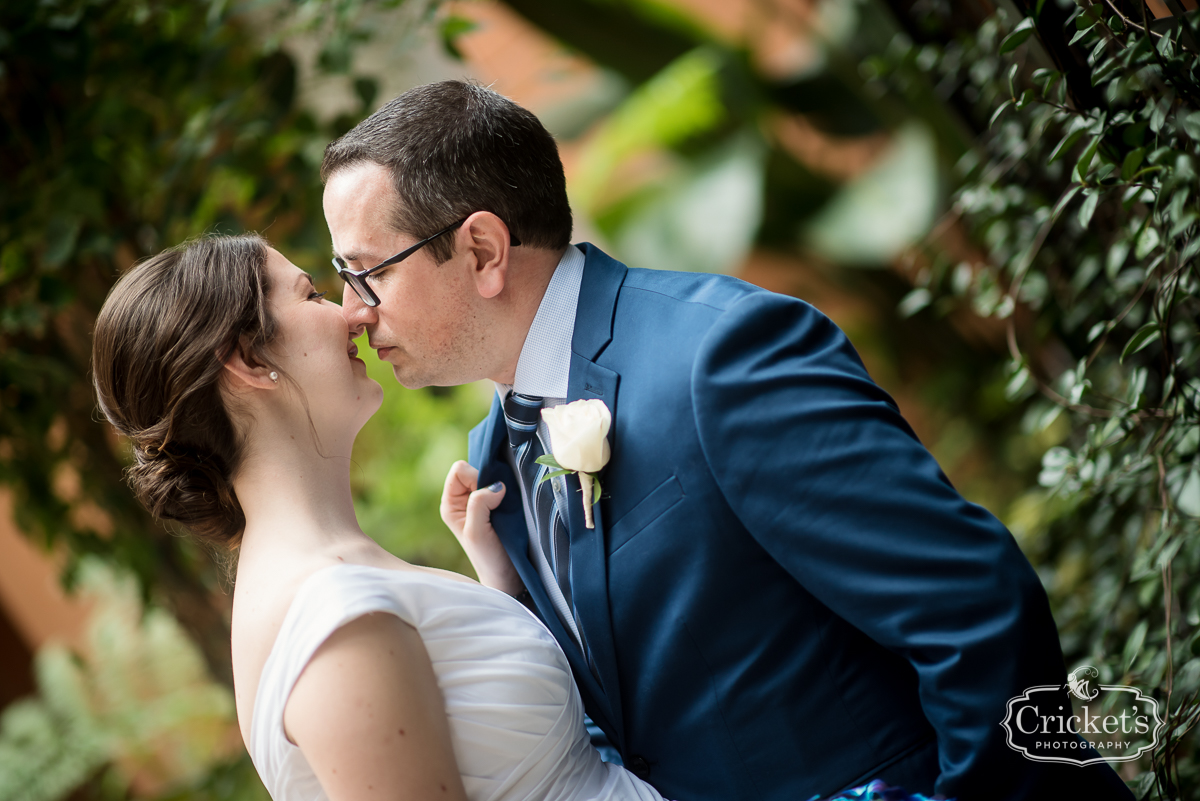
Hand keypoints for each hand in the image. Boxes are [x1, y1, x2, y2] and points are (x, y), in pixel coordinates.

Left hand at [440, 461, 524, 595]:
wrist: (510, 576)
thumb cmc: (489, 558)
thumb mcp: (476, 532)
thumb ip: (478, 504)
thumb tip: (496, 485)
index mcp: (451, 504)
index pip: (460, 470)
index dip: (475, 479)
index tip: (487, 499)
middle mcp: (464, 500)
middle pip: (476, 469)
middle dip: (489, 482)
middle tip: (498, 507)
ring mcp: (482, 502)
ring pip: (492, 477)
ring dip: (502, 489)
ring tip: (506, 510)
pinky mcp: (499, 506)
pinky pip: (505, 486)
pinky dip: (511, 493)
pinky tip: (513, 509)